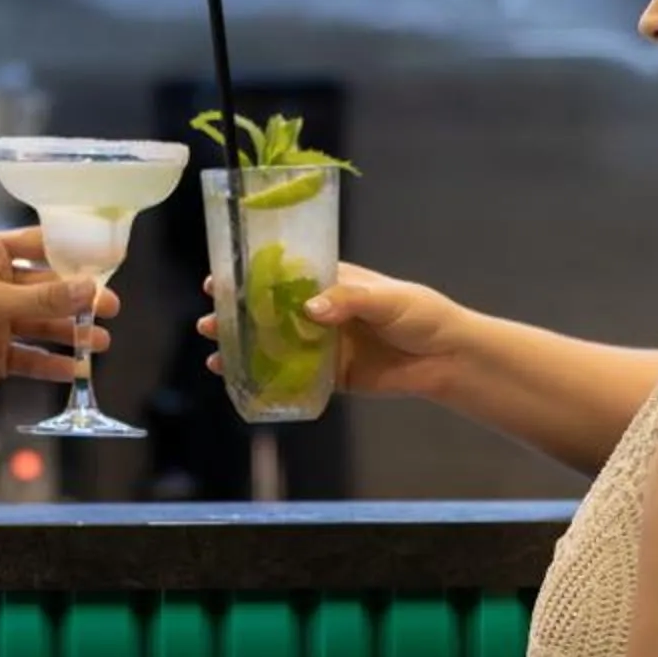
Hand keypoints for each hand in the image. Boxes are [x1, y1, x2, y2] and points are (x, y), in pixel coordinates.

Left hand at [0, 229, 116, 420]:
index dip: (70, 252)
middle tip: (110, 308)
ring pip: (43, 324)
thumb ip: (44, 298)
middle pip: (46, 288)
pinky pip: (32, 357)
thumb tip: (90, 289)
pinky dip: (53, 363)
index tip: (105, 261)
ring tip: (100, 343)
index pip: (36, 245)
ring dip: (71, 333)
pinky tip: (75, 371)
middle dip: (77, 300)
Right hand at [200, 262, 461, 404]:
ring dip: (244, 347)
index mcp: (333, 282)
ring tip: (215, 352)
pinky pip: (294, 377)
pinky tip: (241, 381)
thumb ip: (349, 300)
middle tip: (209, 319)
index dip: (250, 276)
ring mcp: (324, 344)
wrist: (448, 358)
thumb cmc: (422, 316)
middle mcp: (322, 311)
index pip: (284, 275)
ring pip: (275, 344)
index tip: (220, 278)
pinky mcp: (331, 375)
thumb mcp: (387, 298)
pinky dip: (268, 379)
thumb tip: (310, 309)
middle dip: (237, 315)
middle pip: (270, 311)